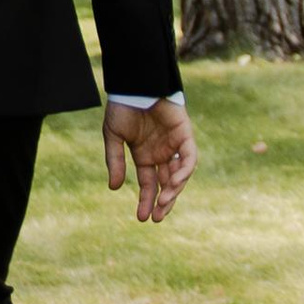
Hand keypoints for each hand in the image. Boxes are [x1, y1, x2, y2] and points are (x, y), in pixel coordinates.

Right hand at [103, 96, 193, 224]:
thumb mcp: (113, 137)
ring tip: (164, 201)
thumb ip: (115, 161)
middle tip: (157, 217)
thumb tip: (114, 188)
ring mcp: (174, 145)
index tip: (141, 218)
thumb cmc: (122, 107)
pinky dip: (184, 171)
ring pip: (179, 174)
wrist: (135, 85)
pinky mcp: (185, 135)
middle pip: (166, 184)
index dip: (146, 201)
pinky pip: (189, 158)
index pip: (149, 184)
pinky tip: (173, 182)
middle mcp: (161, 153)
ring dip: (174, 190)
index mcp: (145, 155)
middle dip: (163, 202)